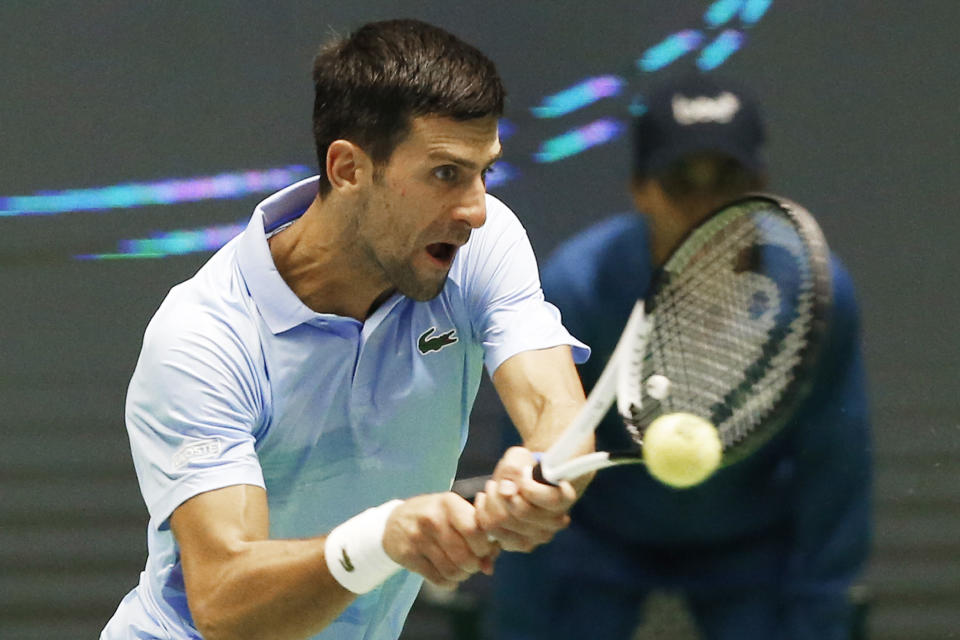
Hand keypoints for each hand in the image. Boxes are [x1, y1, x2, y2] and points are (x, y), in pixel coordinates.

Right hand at [382, 493, 498, 588]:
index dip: (484, 546)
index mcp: (448, 503)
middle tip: (473, 564)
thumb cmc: (434, 517)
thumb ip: (477, 535)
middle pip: (464, 555)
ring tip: (461, 570)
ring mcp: (417, 537)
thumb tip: (488, 567)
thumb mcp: (454, 515)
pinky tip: (448, 576)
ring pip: (452, 570)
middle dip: (474, 565)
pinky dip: (448, 583)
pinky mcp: (407, 555)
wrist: (393, 522)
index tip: (484, 550)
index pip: (474, 530)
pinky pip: (437, 579)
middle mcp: (432, 518)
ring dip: (462, 575)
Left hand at [473, 446, 576, 551]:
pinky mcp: (518, 545)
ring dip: (491, 500)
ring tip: (492, 488)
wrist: (520, 483)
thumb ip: (514, 468)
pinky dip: (483, 513)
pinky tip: (485, 501)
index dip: (530, 487)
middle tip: (500, 483)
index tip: (522, 478)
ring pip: (503, 521)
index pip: (551, 499)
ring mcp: (538, 537)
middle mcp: (555, 522)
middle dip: (502, 492)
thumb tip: (507, 490)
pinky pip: (492, 531)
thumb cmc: (523, 468)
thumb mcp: (519, 458)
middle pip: (521, 511)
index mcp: (564, 499)